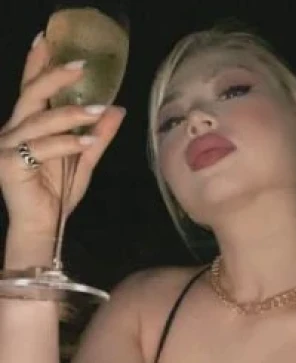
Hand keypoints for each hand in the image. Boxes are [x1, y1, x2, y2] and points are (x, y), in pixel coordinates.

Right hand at [0, 32, 125, 230]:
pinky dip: (66, 143)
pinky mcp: (8, 165)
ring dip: (70, 115)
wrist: (43, 225)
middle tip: (81, 64)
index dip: (37, 64)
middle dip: (54, 76)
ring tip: (97, 110)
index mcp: (29, 128)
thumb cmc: (58, 192)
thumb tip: (116, 109)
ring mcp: (7, 147)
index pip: (32, 90)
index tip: (48, 38)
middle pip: (31, 96)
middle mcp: (13, 131)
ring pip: (39, 122)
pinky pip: (41, 148)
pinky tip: (87, 141)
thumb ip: (98, 135)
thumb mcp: (84, 159)